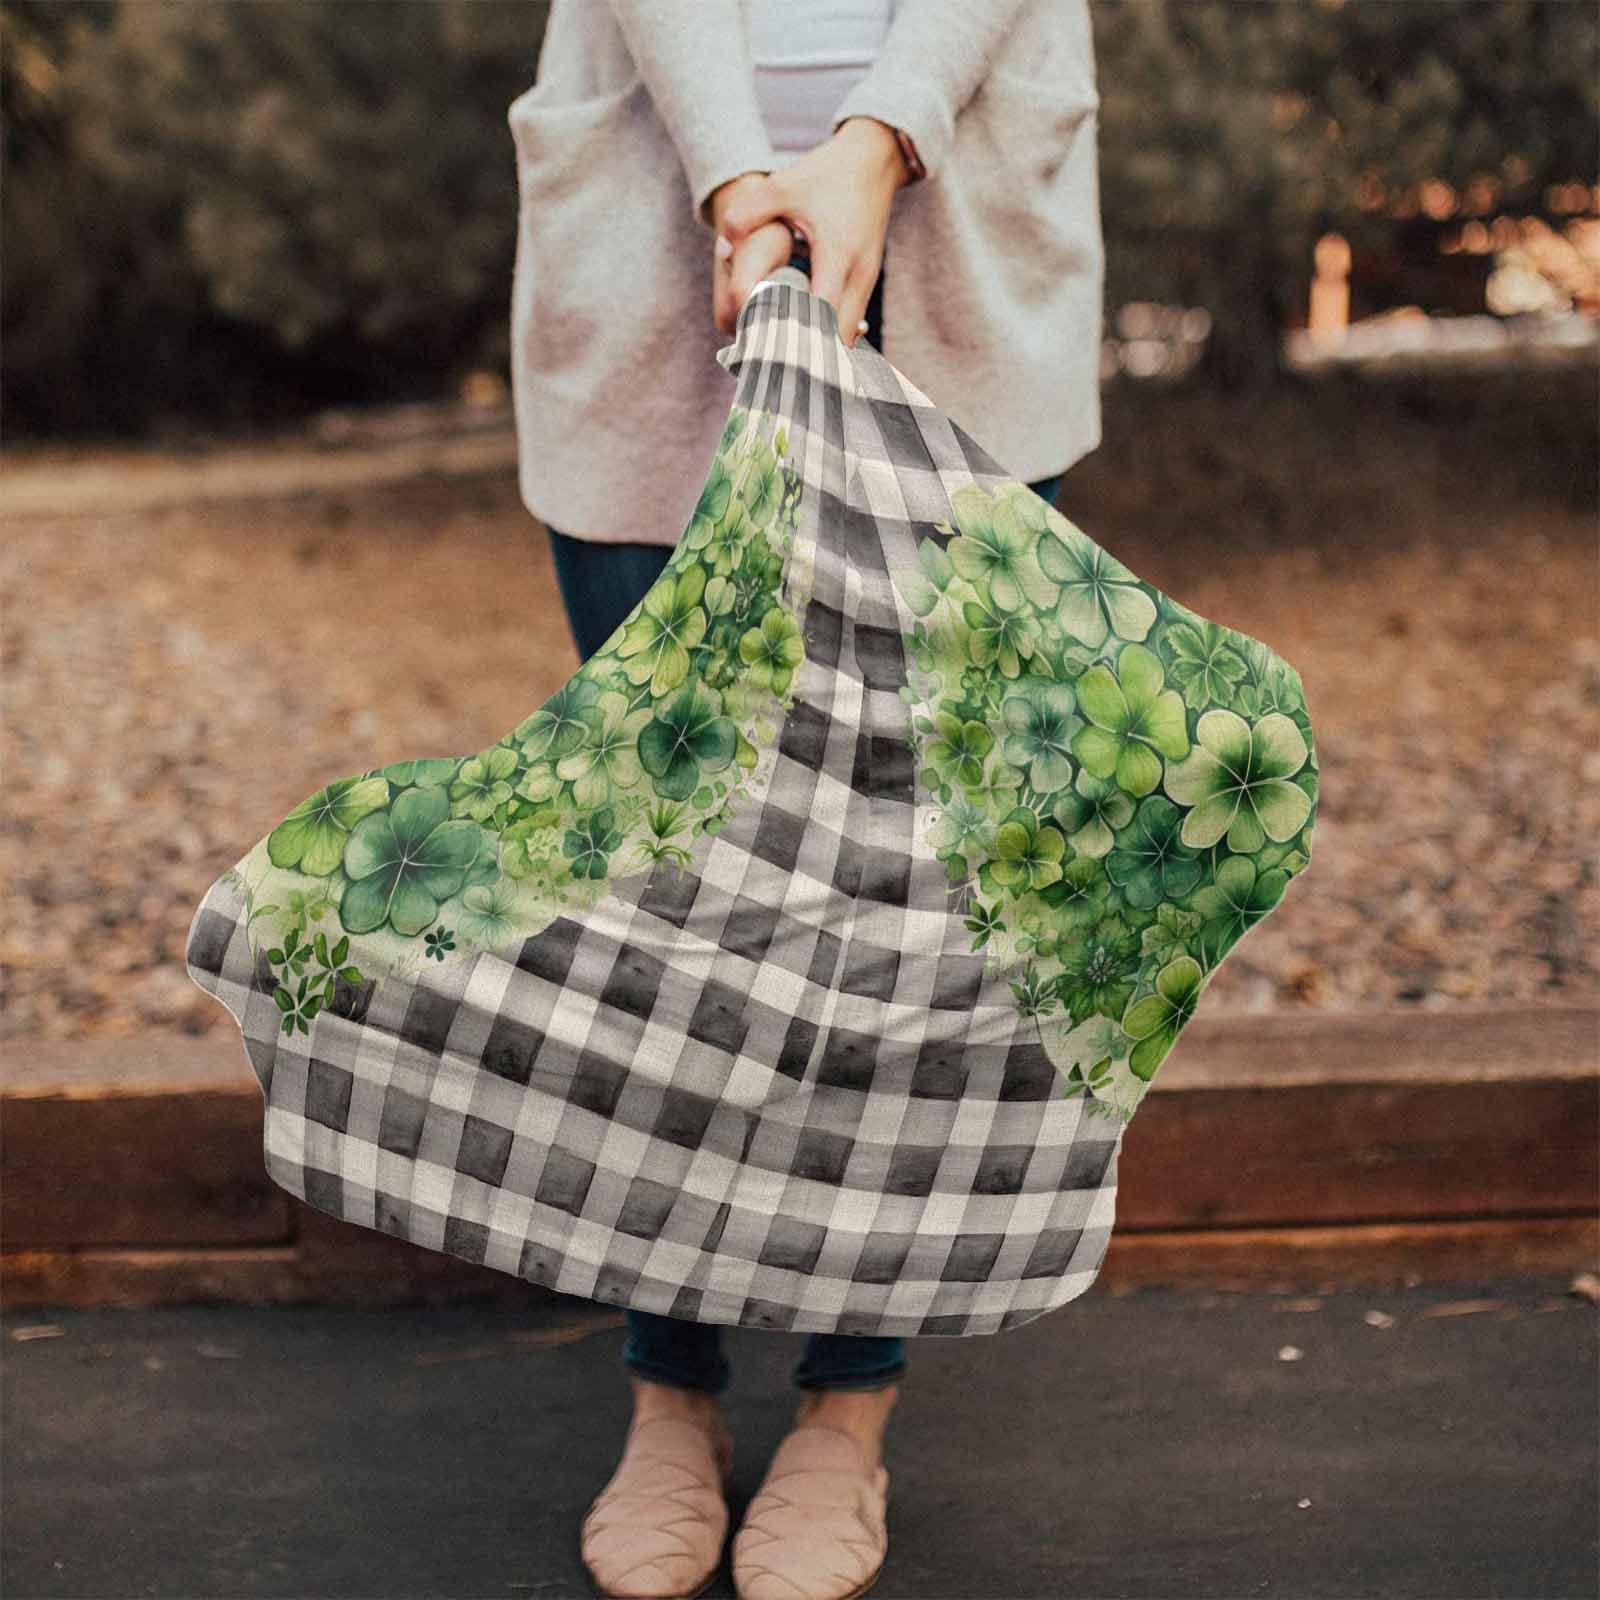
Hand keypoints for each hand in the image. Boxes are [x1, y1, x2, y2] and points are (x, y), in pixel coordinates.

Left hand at [712, 118, 908, 347]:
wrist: (874, 159)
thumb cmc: (827, 174)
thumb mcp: (782, 186)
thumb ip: (746, 214)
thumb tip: (722, 249)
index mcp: (837, 254)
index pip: (821, 316)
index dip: (797, 340)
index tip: (770, 356)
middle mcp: (858, 275)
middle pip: (838, 339)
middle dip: (808, 356)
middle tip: (773, 369)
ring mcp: (867, 281)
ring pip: (847, 335)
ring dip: (820, 349)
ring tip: (785, 361)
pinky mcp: (867, 282)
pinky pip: (849, 322)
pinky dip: (829, 335)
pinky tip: (803, 341)